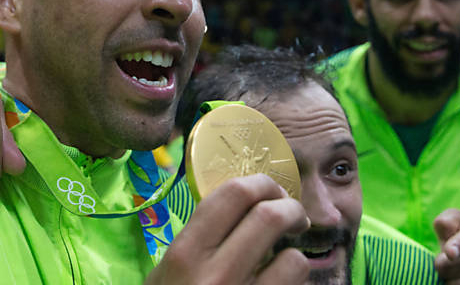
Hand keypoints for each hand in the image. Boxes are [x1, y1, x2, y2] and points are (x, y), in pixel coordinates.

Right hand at [145, 174, 310, 284]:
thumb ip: (196, 242)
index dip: (260, 183)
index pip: (233, 194)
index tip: (269, 190)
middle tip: (292, 215)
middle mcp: (215, 276)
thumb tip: (241, 205)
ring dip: (294, 258)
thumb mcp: (165, 275)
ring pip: (294, 261)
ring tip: (284, 263)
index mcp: (185, 255)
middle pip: (270, 215)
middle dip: (290, 208)